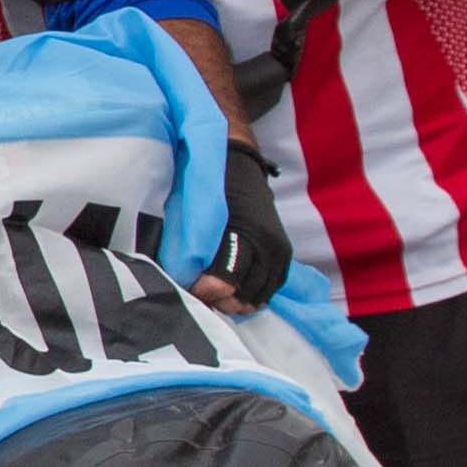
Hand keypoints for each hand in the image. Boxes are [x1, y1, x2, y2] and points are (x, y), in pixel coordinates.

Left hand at [199, 138, 294, 315]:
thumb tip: (181, 281)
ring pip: (258, 297)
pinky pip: (271, 289)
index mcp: (243, 234)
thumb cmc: (210, 189)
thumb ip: (191, 248)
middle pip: (243, 297)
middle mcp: (266, 246)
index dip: (203, 291)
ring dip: (236, 301)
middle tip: (202, 293)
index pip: (224, 284)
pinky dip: (252, 294)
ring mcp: (278, 252)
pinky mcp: (284, 255)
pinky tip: (235, 291)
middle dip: (219, 300)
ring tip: (217, 294)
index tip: (190, 286)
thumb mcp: (195, 215)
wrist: (238, 166)